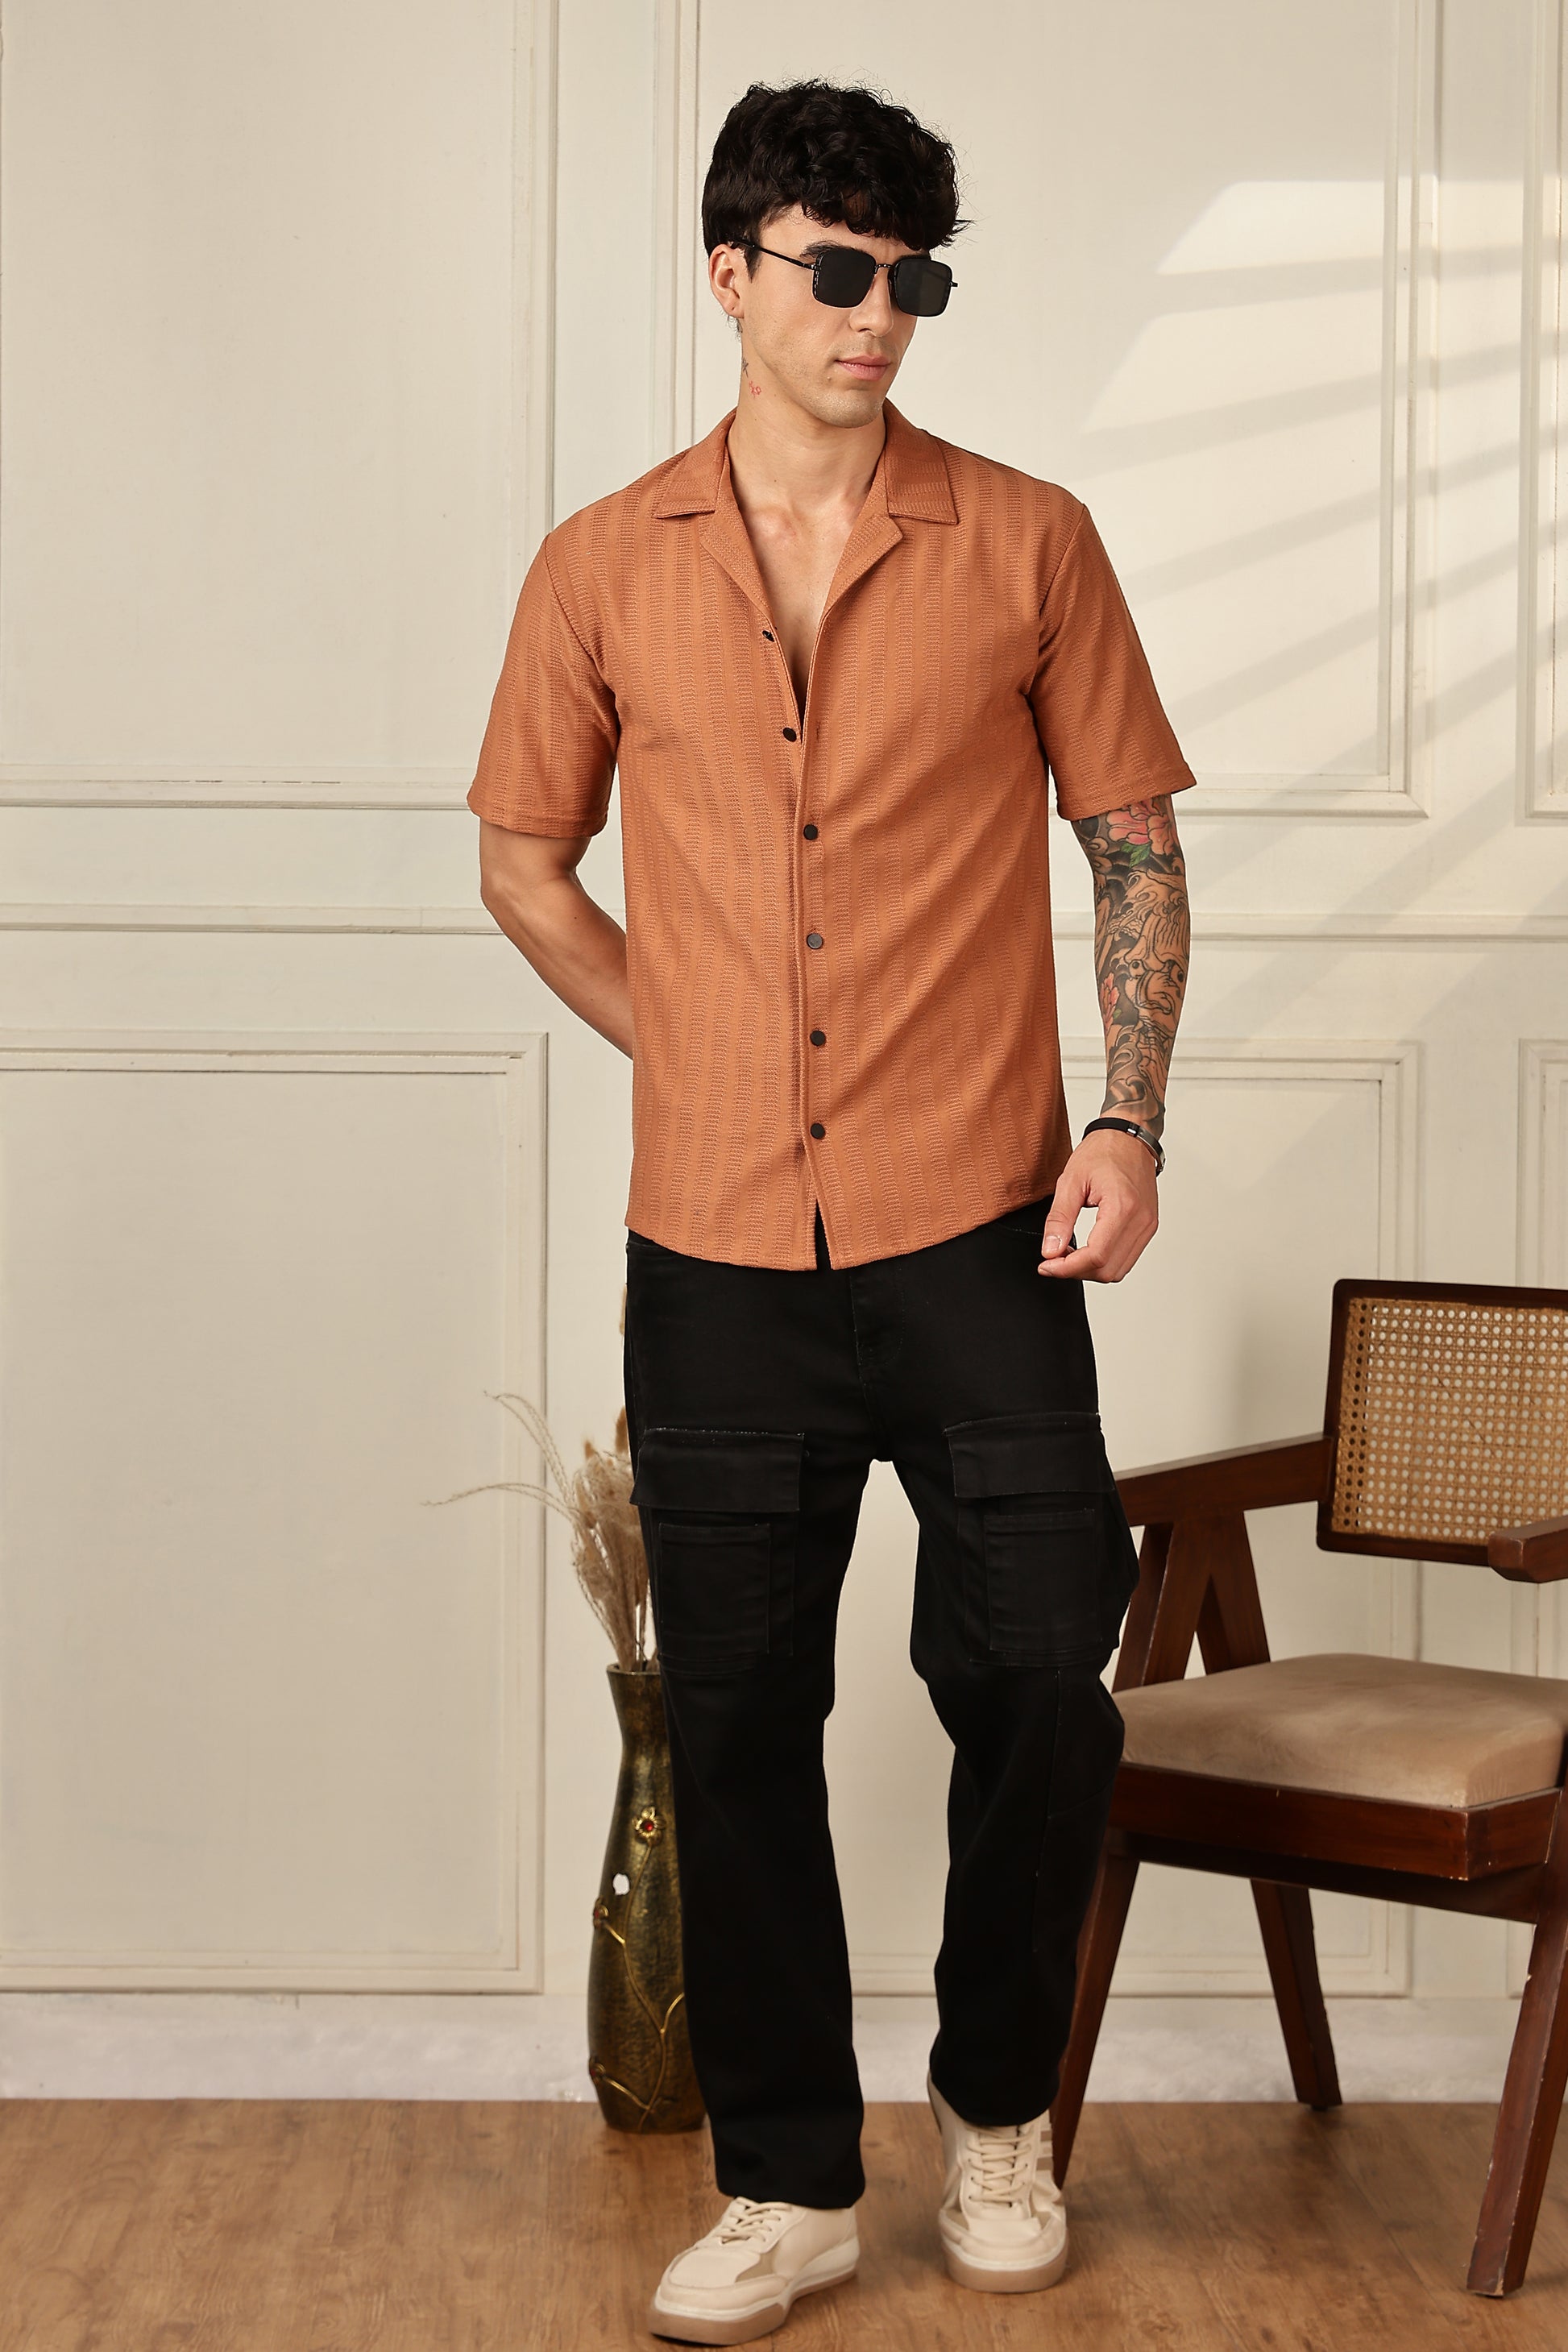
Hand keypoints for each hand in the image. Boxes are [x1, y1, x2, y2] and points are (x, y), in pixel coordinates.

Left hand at [1036, 1130, 1158, 1282]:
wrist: (1128, 1137)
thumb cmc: (1103, 1152)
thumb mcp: (1070, 1181)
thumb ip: (1059, 1219)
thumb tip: (1050, 1251)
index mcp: (1122, 1207)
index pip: (1096, 1256)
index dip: (1067, 1268)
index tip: (1046, 1265)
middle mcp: (1141, 1221)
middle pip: (1107, 1270)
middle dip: (1076, 1271)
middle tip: (1052, 1260)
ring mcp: (1148, 1226)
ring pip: (1118, 1270)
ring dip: (1090, 1270)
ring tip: (1068, 1254)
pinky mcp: (1148, 1227)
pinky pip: (1126, 1259)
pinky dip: (1103, 1262)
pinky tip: (1085, 1249)